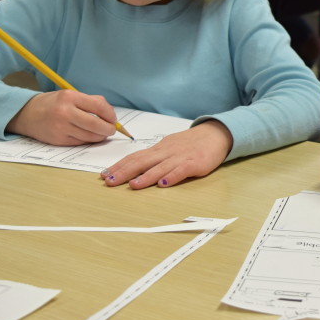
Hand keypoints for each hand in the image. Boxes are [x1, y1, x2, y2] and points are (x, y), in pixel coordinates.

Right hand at [7, 90, 117, 144]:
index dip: (111, 115)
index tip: (113, 119)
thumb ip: (91, 102)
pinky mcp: (58, 140)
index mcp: (70, 97)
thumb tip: (111, 114)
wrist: (26, 114)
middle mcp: (65, 112)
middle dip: (108, 129)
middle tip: (111, 129)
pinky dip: (88, 140)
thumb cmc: (53, 103)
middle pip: (96, 125)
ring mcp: (61, 128)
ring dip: (100, 136)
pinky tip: (88, 136)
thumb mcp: (70, 95)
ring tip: (101, 133)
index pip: (99, 107)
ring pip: (90, 136)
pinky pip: (80, 142)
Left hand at [100, 120, 231, 188]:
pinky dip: (172, 177)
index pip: (135, 157)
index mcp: (158, 149)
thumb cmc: (190, 143)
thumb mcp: (169, 147)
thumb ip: (154, 157)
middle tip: (109, 181)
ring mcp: (180, 157)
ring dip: (146, 176)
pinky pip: (182, 170)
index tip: (104, 174)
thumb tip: (133, 167)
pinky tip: (164, 184)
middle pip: (142, 161)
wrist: (215, 134)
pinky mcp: (195, 163)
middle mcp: (166, 152)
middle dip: (124, 172)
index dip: (119, 166)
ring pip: (160, 167)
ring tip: (133, 185)